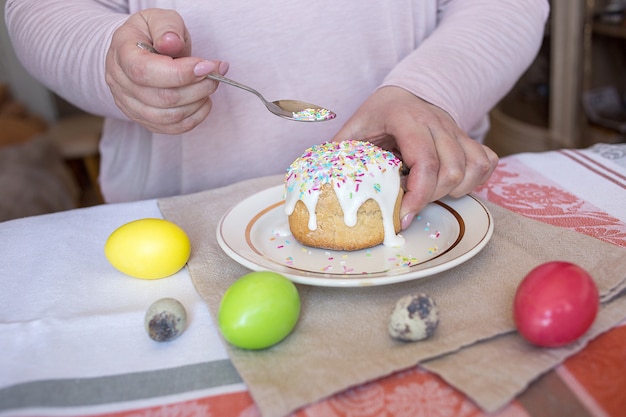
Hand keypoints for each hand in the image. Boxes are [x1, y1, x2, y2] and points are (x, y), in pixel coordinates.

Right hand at [105, 9, 228, 133]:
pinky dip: (195, 117)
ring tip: (209, 85)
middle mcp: (120, 82)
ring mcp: (129, 104)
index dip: (180, 73)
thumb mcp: (159, 19)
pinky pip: (172, 128)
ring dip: (198, 103)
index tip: (208, 65)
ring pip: (169, 117)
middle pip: (162, 98)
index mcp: (121, 53)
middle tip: (215, 73)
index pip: (145, 71)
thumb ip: (167, 28)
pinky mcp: (143, 119)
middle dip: (198, 87)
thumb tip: (172, 42)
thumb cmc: (152, 34)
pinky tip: (203, 101)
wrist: (139, 50)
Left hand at [332, 86, 497, 228]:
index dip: (417, 194)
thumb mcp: (355, 127)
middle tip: (409, 203)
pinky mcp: (468, 137)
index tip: (403, 216)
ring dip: (453, 191)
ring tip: (427, 193)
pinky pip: (486, 163)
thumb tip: (321, 182)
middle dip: (431, 196)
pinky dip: (474, 181)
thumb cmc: (378, 114)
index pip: (424, 160)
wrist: (404, 92)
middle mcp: (437, 121)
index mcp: (407, 117)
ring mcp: (456, 129)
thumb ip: (341, 152)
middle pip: (451, 170)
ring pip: (472, 168)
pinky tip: (451, 185)